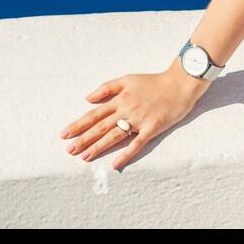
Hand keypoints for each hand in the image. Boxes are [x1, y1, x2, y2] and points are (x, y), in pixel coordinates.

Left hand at [59, 63, 206, 171]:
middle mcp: (126, 111)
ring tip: (84, 157)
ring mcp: (139, 121)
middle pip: (100, 127)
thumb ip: (107, 87)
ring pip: (114, 136)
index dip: (78, 124)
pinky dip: (126, 155)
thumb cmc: (153, 82)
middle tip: (69, 150)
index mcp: (119, 99)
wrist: (179, 84)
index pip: (94, 114)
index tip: (64, 134)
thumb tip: (88, 98)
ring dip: (98, 147)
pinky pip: (137, 144)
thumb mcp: (127, 79)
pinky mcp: (151, 129)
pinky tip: (115, 164)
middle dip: (83, 139)